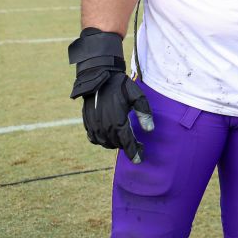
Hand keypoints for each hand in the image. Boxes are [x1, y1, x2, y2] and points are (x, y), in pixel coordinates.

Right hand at [69, 28, 154, 163]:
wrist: (97, 76)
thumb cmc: (120, 85)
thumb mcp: (137, 95)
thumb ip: (144, 113)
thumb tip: (149, 130)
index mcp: (117, 121)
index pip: (127, 143)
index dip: (134, 153)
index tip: (140, 160)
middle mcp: (104, 127)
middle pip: (117, 145)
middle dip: (128, 147)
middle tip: (138, 145)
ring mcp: (94, 126)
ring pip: (106, 143)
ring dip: (116, 144)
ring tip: (125, 139)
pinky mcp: (87, 123)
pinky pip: (94, 139)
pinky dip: (103, 140)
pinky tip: (110, 136)